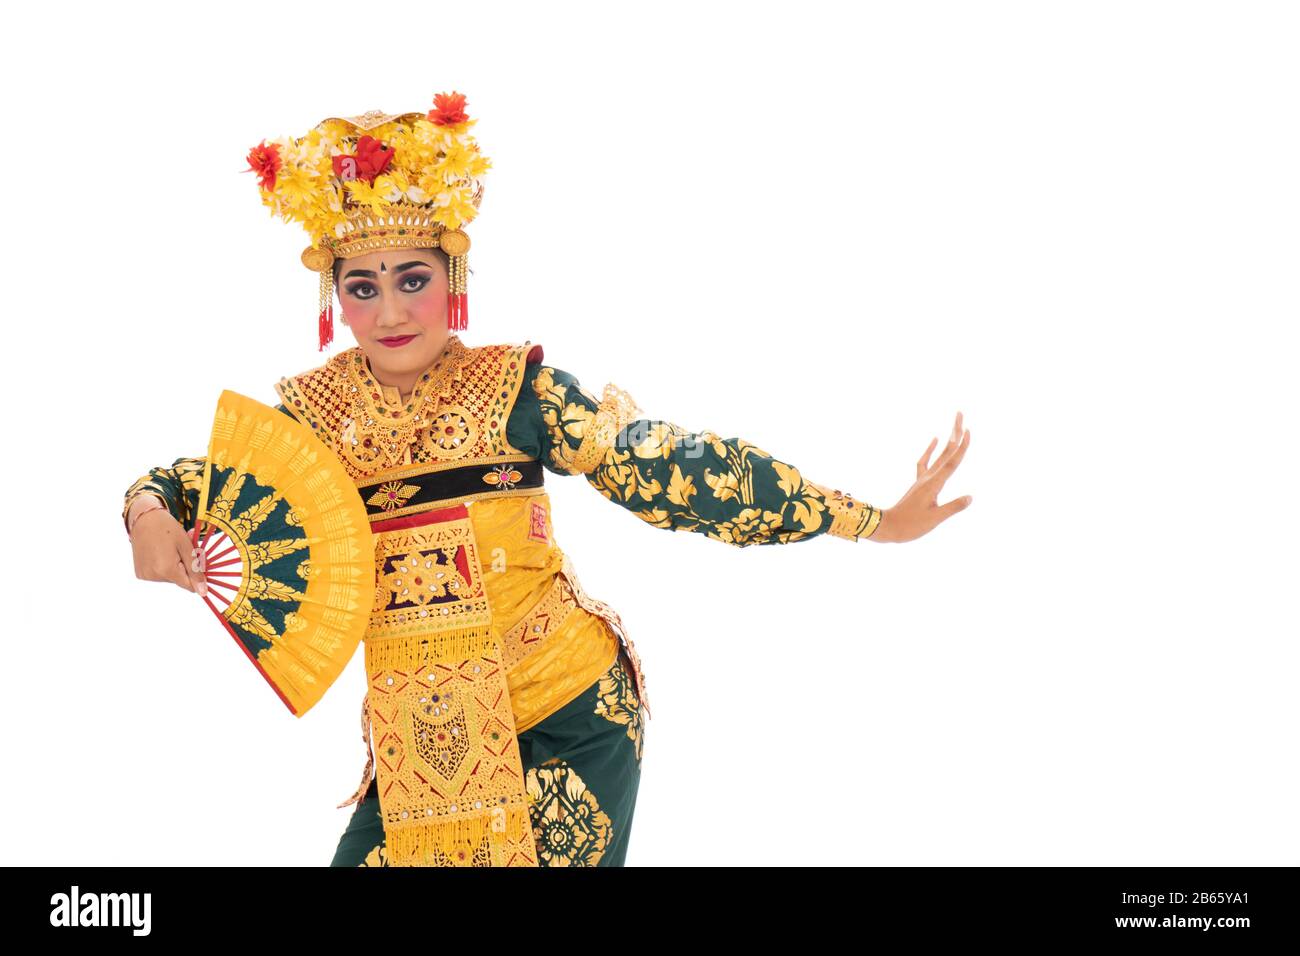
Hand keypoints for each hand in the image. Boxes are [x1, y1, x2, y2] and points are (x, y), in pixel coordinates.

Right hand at [128, 496, 207, 596]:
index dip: (197, 576)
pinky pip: (159, 575)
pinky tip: (161, 552)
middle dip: (185, 567)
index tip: (199, 563)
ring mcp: (145, 576)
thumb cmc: (168, 529)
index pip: (189, 585)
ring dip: (175, 566)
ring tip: (171, 549)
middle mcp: (153, 576)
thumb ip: (195, 570)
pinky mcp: (140, 573)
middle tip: (183, 549)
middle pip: (180, 580)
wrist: (144, 519)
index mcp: (166, 570)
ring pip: (170, 578)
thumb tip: (203, 592)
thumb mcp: (187, 547)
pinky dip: (164, 566)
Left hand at [871, 411, 971, 542]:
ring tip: (955, 426)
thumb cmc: (911, 526)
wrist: (888, 527)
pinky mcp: (919, 483)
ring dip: (947, 439)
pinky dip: (930, 450)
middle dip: (955, 433)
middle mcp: (928, 477)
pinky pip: (925, 462)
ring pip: (939, 455)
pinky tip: (935, 440)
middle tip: (960, 414)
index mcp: (934, 484)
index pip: (952, 462)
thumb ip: (953, 507)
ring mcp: (923, 479)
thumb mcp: (935, 519)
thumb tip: (970, 497)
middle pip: (946, 452)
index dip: (962, 447)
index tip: (968, 431)